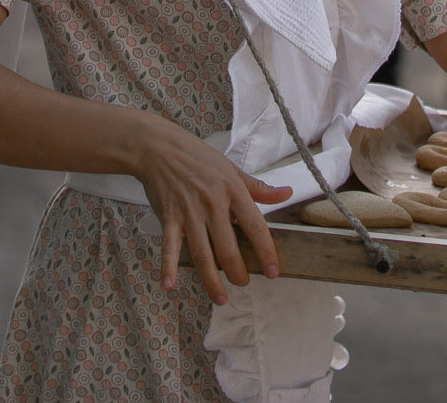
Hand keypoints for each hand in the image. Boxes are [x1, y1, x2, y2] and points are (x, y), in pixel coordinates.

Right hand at [129, 117, 291, 305]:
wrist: (159, 148)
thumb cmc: (197, 157)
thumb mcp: (232, 168)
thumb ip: (259, 187)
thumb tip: (287, 193)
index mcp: (233, 190)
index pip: (255, 227)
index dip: (266, 251)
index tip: (274, 271)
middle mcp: (213, 204)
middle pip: (229, 248)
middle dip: (238, 272)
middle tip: (243, 283)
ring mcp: (189, 212)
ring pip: (203, 254)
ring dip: (212, 280)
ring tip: (221, 297)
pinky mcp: (168, 218)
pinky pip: (169, 247)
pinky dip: (168, 267)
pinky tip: (170, 286)